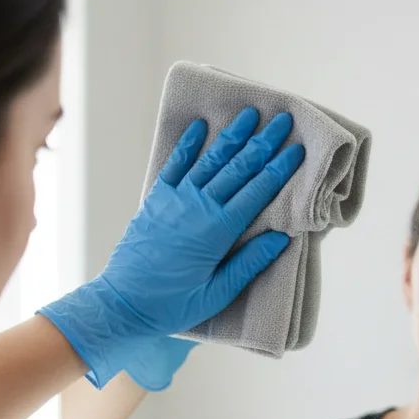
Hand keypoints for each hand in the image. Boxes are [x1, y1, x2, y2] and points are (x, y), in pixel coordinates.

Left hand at [38, 108, 304, 388]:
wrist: (121, 304)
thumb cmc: (171, 305)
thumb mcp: (216, 294)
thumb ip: (248, 264)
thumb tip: (281, 238)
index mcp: (218, 231)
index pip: (257, 192)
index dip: (279, 168)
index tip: (297, 148)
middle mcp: (198, 207)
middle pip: (238, 168)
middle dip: (263, 142)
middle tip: (283, 120)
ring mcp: (175, 200)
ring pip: (210, 160)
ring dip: (232, 135)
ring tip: (250, 113)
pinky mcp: (156, 200)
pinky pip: (175, 165)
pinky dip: (187, 144)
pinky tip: (200, 125)